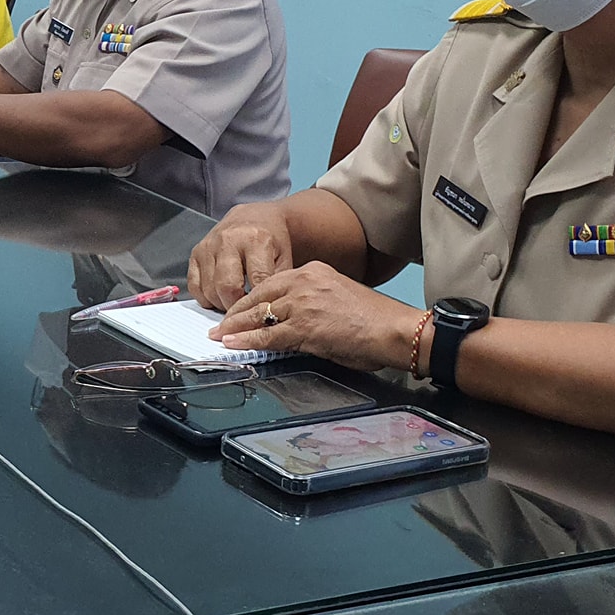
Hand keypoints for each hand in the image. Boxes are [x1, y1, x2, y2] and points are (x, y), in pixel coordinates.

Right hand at [186, 201, 295, 309]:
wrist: (255, 217)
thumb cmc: (272, 239)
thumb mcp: (284, 258)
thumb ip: (276, 283)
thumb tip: (266, 311)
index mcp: (255, 239)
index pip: (256, 280)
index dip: (259, 301)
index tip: (261, 311)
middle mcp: (228, 240)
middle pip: (226, 287)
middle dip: (236, 307)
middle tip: (245, 311)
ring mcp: (209, 246)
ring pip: (209, 289)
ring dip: (221, 303)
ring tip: (235, 302)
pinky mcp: (196, 252)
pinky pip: (194, 285)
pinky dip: (205, 297)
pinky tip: (219, 296)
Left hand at [211, 262, 421, 371]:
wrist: (395, 329)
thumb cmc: (374, 320)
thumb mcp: (336, 298)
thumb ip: (311, 303)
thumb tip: (290, 320)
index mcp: (313, 271)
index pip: (271, 283)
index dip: (251, 298)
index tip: (238, 308)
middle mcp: (305, 281)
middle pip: (259, 296)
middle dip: (236, 311)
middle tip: (220, 323)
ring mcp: (303, 303)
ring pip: (259, 315)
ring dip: (235, 327)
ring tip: (220, 335)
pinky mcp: (305, 326)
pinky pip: (268, 334)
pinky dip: (247, 340)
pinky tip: (234, 343)